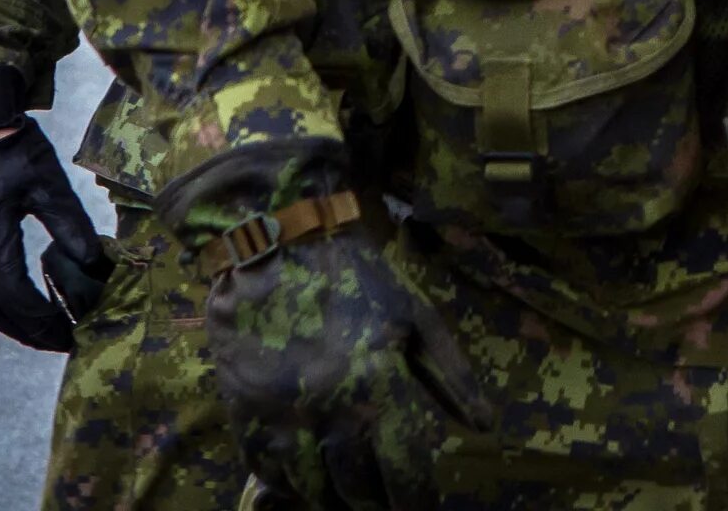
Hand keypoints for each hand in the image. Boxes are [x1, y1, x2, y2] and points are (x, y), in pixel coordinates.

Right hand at [0, 61, 112, 351]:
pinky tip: (17, 305)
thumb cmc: (13, 146)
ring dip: (8, 320)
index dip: (42, 321)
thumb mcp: (48, 181)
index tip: (69, 335)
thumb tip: (91, 264)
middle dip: (26, 330)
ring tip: (41, 332)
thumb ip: (69, 223)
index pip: (15, 296)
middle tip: (59, 344)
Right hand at [164, 145, 489, 509]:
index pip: (403, 471)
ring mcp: (281, 416)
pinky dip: (289, 485)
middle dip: (376, 503)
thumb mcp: (417, 316)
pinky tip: (308, 480)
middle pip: (356, 488)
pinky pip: (266, 473)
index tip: (421, 507)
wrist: (277, 244)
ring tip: (352, 498)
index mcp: (377, 385)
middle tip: (387, 502)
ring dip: (335, 500)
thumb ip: (452, 376)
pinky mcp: (243, 414)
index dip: (415, 500)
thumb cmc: (358, 277)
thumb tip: (484, 427)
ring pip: (311, 489)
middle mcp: (328, 410)